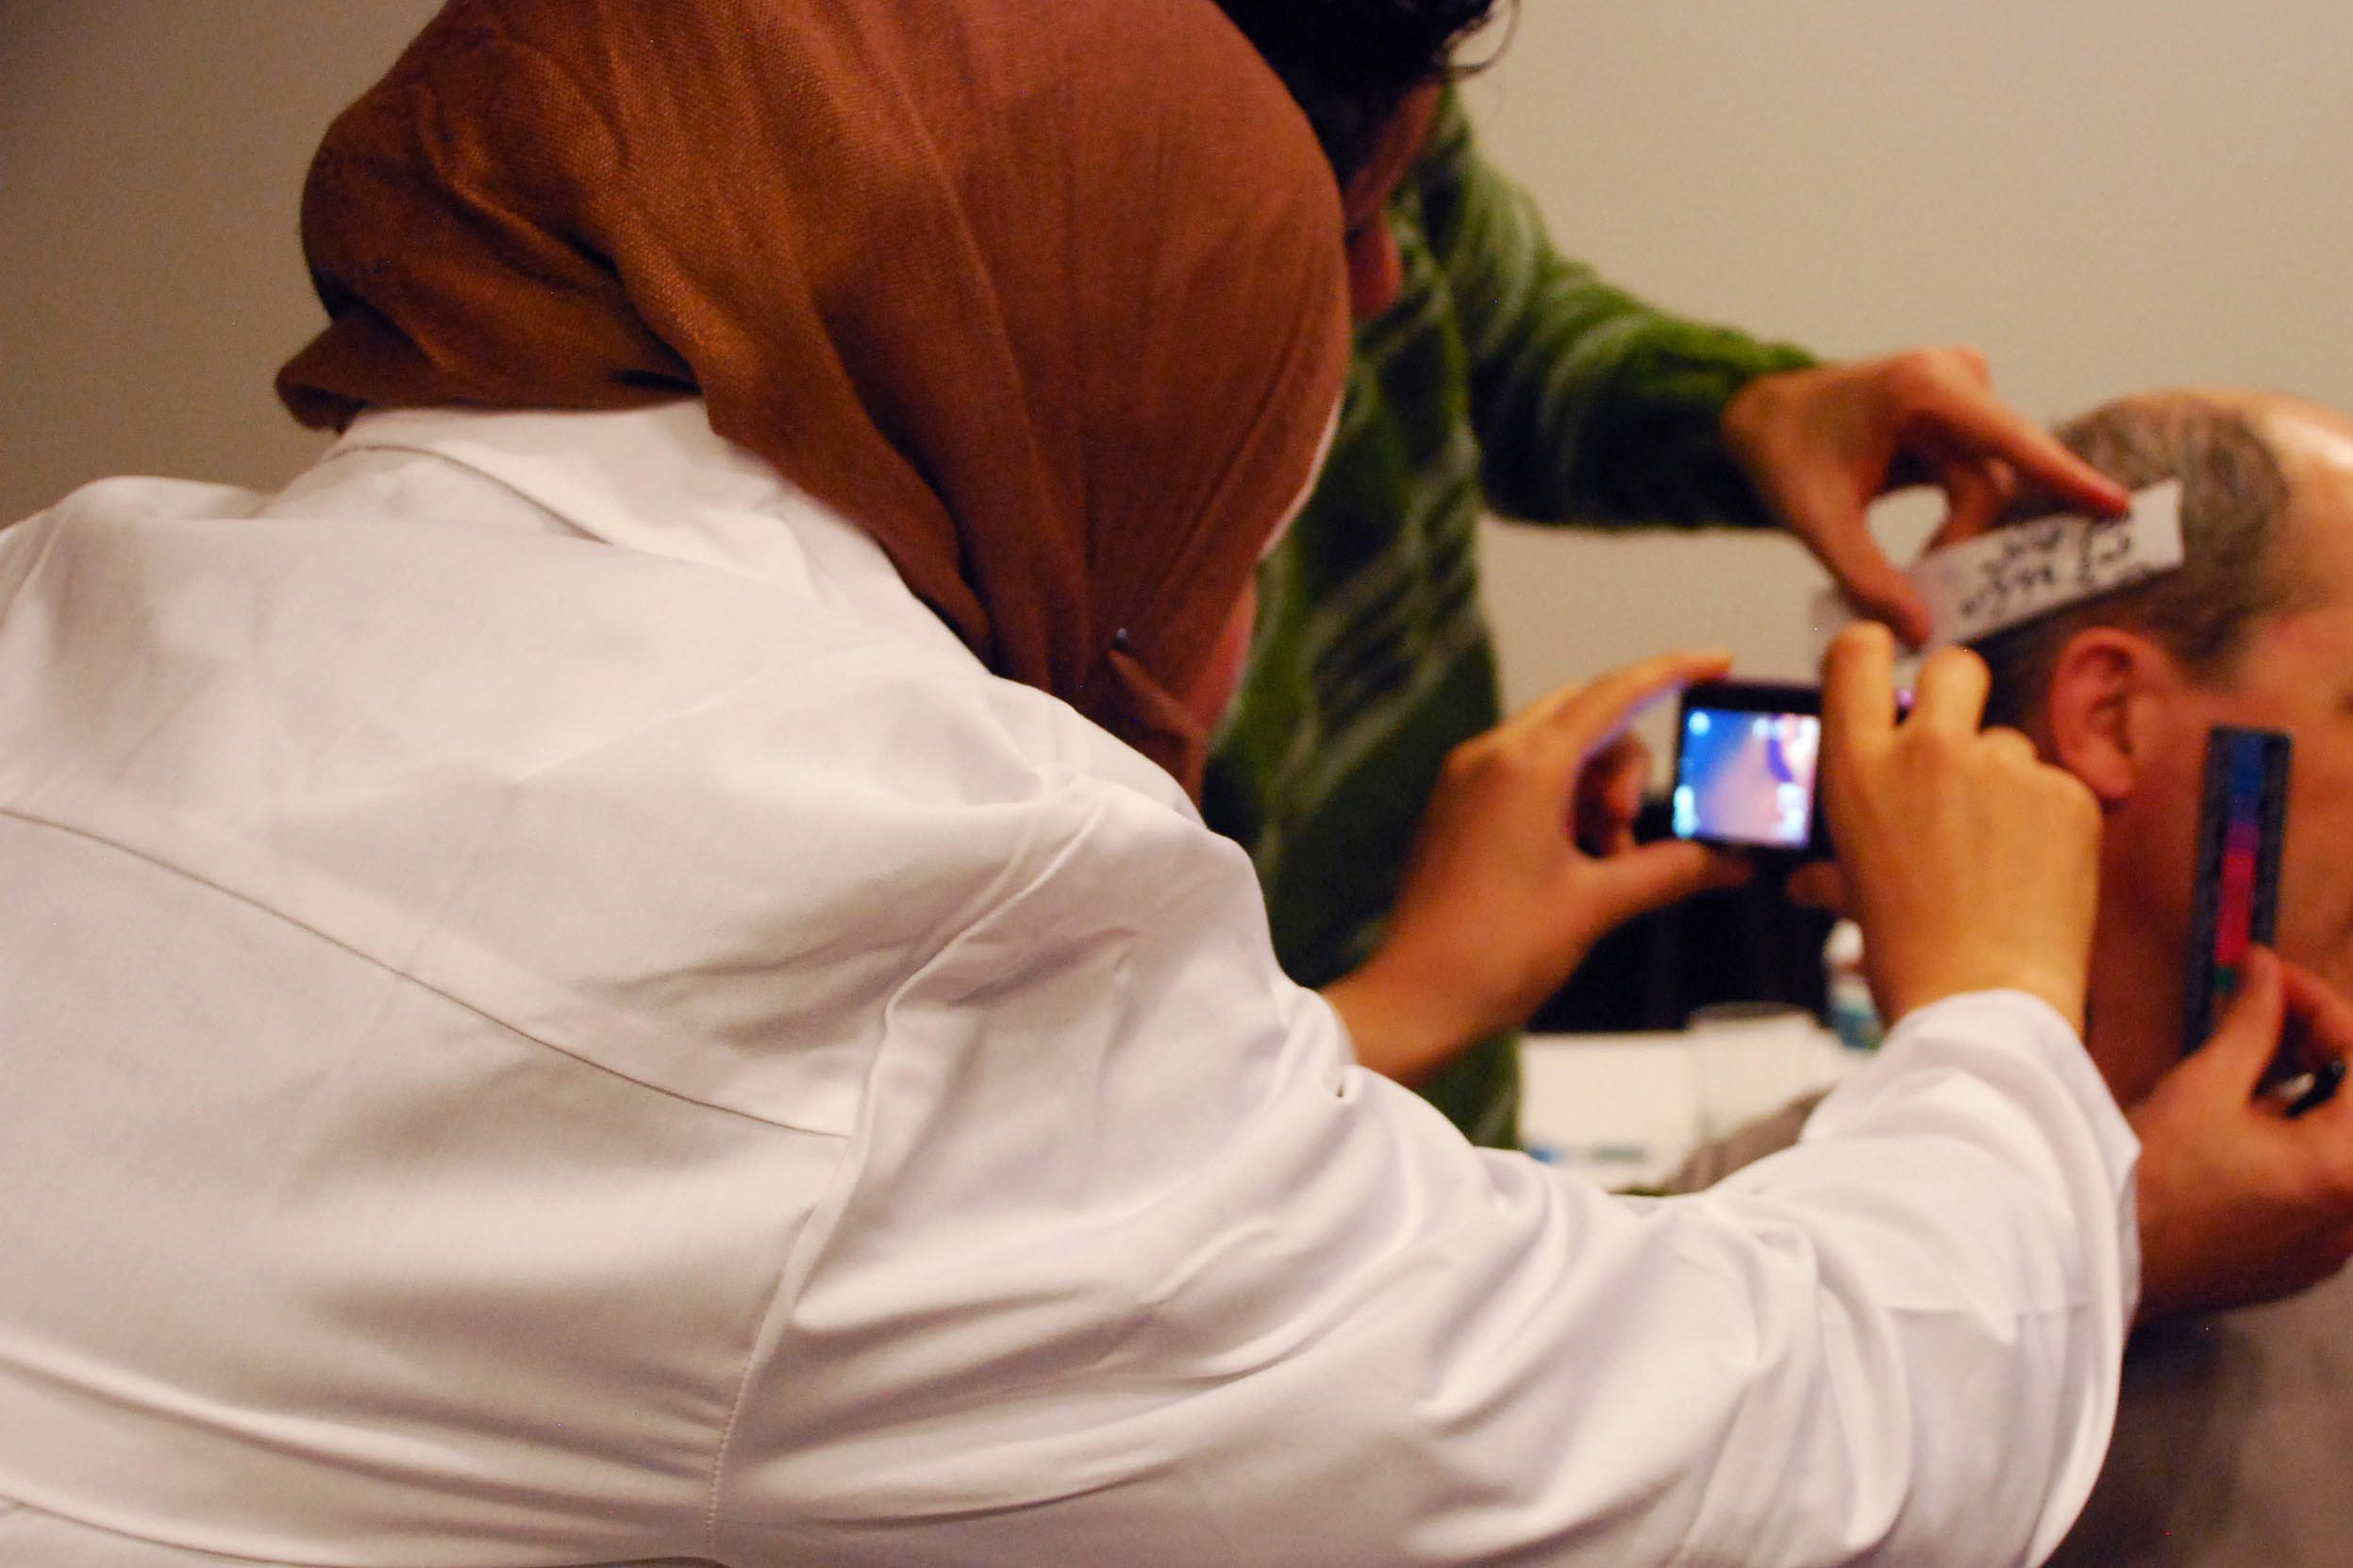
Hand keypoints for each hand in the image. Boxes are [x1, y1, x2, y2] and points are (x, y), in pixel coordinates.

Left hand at [1322, 649, 1749, 1083]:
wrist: (1415, 1000)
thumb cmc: (1496, 952)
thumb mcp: (1598, 905)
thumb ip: (1672, 870)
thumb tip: (1732, 861)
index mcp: (1524, 767)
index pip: (1613, 693)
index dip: (1672, 671)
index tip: (1718, 663)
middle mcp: (1489, 757)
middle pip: (1586, 717)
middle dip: (1627, 766)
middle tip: (1630, 831)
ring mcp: (1467, 781)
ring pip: (1558, 751)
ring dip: (1597, 794)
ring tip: (1605, 864)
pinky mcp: (1458, 809)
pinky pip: (1527, 780)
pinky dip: (1565, 806)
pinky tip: (1576, 864)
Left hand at [1721, 348, 2132, 644]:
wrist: (1763, 418)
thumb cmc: (1784, 457)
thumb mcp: (1815, 523)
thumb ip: (1865, 578)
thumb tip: (1923, 631)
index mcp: (1923, 386)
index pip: (2008, 440)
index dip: (2064, 477)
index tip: (2116, 507)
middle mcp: (1955, 379)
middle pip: (1991, 480)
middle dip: (1967, 541)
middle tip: (1936, 597)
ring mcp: (1964, 394)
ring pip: (1986, 487)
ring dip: (1958, 536)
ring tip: (1915, 574)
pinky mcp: (1963, 418)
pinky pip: (1979, 479)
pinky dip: (1961, 523)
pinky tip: (1941, 556)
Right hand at [1819, 623, 2098, 1029]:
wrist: (1983, 1002)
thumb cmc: (1909, 955)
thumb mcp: (1852, 896)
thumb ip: (1833, 868)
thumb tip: (1809, 880)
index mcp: (1860, 767)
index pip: (1858, 653)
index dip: (1872, 652)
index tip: (1884, 670)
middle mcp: (1929, 751)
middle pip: (1954, 665)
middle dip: (1958, 694)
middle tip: (1957, 747)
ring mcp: (2003, 768)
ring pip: (2009, 742)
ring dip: (2004, 781)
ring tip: (1995, 854)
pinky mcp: (2066, 793)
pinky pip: (2053, 785)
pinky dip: (2046, 821)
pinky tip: (2032, 873)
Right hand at [2131, 950, 2352, 1319]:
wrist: (2100, 1262)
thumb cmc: (2150, 1177)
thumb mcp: (2202, 1087)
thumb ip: (2252, 1023)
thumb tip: (2266, 968)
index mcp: (2346, 1166)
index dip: (2318, 1004)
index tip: (2272, 973)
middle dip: (2321, 1048)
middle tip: (2268, 1012)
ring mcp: (2336, 1244)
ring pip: (2344, 1148)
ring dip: (2314, 1096)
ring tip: (2253, 1066)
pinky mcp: (2309, 1262)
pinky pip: (2328, 1190)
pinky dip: (2305, 1146)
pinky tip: (2251, 1128)